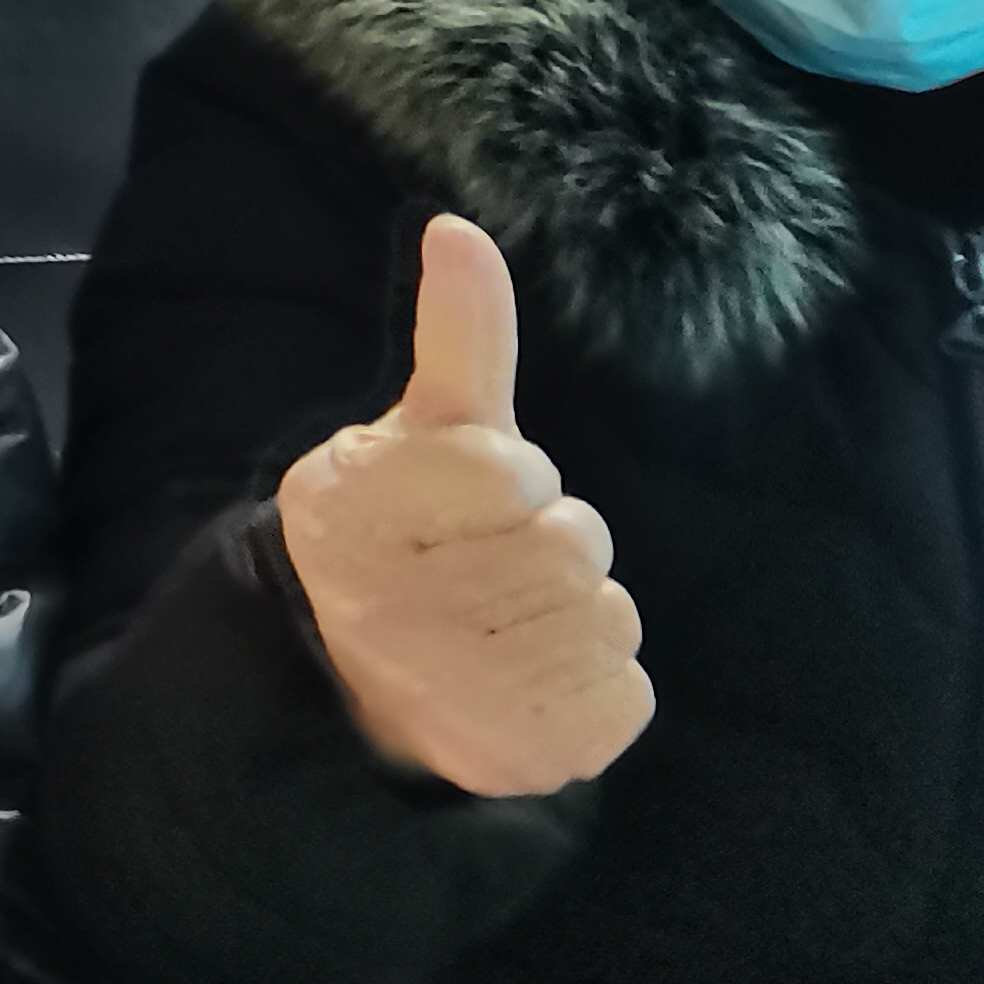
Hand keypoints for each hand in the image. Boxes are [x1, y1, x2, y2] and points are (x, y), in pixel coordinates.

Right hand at [275, 217, 651, 798]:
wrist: (363, 683)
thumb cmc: (408, 529)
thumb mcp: (421, 427)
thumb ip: (459, 338)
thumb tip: (460, 228)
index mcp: (358, 506)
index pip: (515, 471)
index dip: (510, 480)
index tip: (465, 502)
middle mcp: (396, 602)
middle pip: (573, 541)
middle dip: (551, 544)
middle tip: (491, 568)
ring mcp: (457, 689)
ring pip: (606, 614)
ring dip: (579, 616)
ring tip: (508, 628)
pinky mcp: (524, 755)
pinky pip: (625, 691)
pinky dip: (598, 686)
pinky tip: (532, 683)